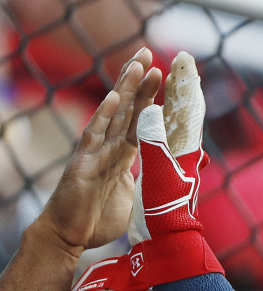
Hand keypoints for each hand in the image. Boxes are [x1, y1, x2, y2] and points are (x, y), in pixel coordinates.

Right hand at [38, 48, 160, 255]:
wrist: (69, 236)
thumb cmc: (98, 217)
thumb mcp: (132, 193)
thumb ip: (144, 176)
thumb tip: (164, 168)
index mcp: (121, 153)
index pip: (138, 119)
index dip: (148, 97)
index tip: (161, 73)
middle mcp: (108, 146)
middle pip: (126, 108)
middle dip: (138, 81)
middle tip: (149, 53)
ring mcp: (95, 152)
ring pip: (113, 115)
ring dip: (126, 90)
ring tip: (138, 66)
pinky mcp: (84, 164)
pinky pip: (94, 137)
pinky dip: (104, 117)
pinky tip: (114, 98)